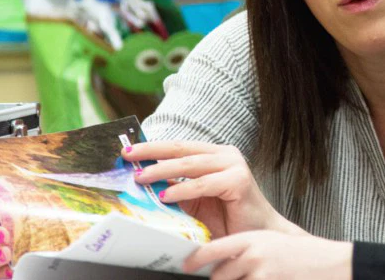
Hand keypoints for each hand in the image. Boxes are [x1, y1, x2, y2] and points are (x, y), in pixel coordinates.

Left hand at [122, 141, 301, 237]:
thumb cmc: (227, 221)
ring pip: (190, 164)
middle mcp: (225, 155)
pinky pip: (203, 184)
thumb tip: (143, 181)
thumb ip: (175, 188)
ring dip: (162, 170)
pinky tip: (166, 196)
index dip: (153, 147)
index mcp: (214, 155)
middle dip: (152, 152)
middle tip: (129, 156)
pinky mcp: (239, 180)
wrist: (256, 238)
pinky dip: (183, 190)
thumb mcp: (194, 201)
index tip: (128, 150)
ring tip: (142, 177)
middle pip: (181, 149)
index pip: (178, 146)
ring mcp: (234, 165)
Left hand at [183, 231, 352, 279]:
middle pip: (218, 277)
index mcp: (250, 239)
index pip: (212, 250)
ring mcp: (260, 275)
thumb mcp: (267, 241)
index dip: (195, 260)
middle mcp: (252, 256)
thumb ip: (243, 249)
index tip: (186, 265)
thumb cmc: (296, 253)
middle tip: (231, 277)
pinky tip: (265, 278)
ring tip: (257, 276)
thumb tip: (219, 260)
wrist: (325, 263)